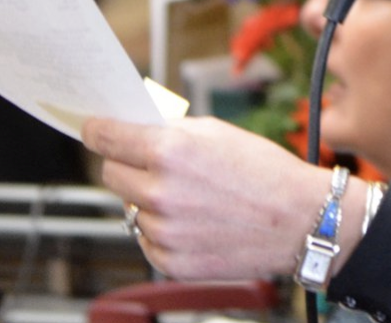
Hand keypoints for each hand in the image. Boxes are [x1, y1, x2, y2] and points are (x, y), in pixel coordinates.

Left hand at [83, 116, 366, 281]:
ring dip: (148, 199)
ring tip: (189, 196)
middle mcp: (160, 193)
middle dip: (126, 163)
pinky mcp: (170, 262)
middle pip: (110, 173)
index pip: (105, 138)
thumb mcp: (216, 131)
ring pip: (129, 207)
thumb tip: (136, 130)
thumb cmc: (265, 172)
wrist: (299, 220)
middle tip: (152, 162)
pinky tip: (193, 220)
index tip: (91, 128)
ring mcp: (163, 231)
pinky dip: (160, 229)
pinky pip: (145, 238)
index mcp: (169, 152)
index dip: (95, 130)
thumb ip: (170, 132)